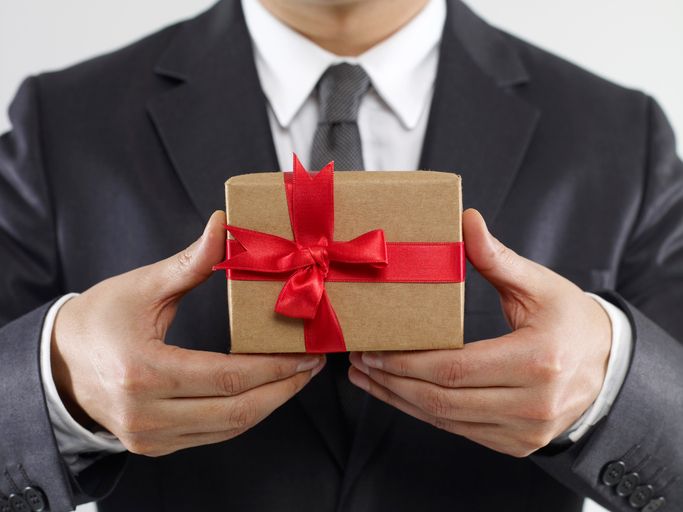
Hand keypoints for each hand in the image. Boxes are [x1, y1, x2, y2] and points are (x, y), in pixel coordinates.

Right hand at [51, 211, 324, 456]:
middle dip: (283, 389)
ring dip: (269, 404)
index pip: (227, 377)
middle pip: (235, 412)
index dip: (273, 368)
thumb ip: (190, 262)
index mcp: (144, 372)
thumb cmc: (98, 320)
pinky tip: (263, 393)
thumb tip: (224, 224)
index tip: (305, 354)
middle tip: (312, 367)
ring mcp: (149, 437)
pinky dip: (243, 415)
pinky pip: (211, 435)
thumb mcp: (142, 287)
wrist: (58, 363)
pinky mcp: (154, 445)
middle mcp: (146, 414)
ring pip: (228, 428)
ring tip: (297, 378)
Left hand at [348, 208, 610, 456]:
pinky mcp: (517, 444)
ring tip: (368, 379)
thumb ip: (498, 257)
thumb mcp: (541, 285)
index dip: (407, 363)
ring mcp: (524, 431)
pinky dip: (425, 413)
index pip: (455, 368)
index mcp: (536, 360)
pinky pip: (460, 430)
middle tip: (360, 362)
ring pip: (446, 419)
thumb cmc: (572, 322)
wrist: (610, 369)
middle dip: (393, 382)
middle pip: (443, 399)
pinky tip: (399, 396)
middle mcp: (532, 403)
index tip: (373, 350)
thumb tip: (466, 220)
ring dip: (400, 400)